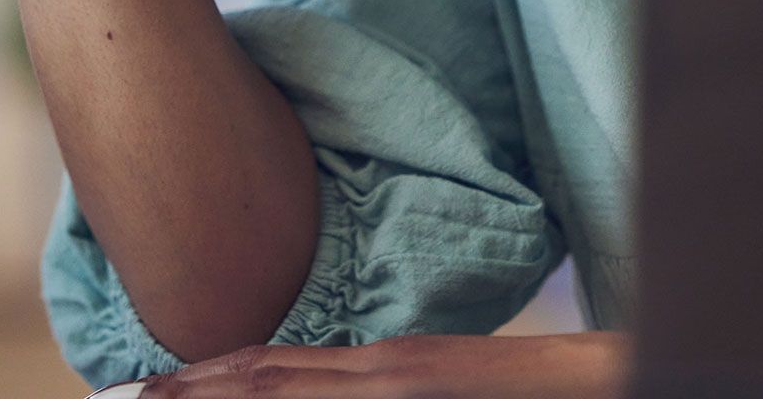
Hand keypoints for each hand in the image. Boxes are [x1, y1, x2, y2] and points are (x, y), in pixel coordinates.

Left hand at [115, 333, 629, 398]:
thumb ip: (382, 387)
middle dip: (188, 394)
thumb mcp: (439, 381)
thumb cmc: (533, 391)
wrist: (613, 376)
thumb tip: (341, 387)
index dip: (206, 376)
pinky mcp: (427, 392)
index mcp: (385, 366)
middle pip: (264, 381)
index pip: (274, 367)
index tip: (149, 388)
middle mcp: (384, 373)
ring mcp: (404, 387)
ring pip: (289, 396)